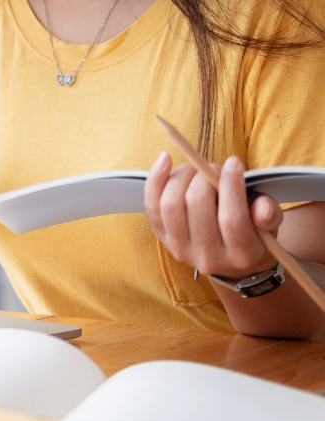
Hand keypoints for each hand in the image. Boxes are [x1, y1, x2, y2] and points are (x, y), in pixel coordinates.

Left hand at [145, 152, 282, 279]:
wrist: (231, 262)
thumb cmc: (253, 233)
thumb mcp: (269, 226)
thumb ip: (269, 215)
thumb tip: (262, 207)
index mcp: (241, 254)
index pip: (232, 219)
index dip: (231, 186)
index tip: (233, 163)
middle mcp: (208, 257)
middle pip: (197, 205)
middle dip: (205, 176)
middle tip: (215, 166)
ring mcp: (180, 249)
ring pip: (171, 204)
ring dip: (182, 176)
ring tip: (196, 167)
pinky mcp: (162, 237)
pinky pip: (151, 204)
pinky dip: (155, 179)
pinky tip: (165, 159)